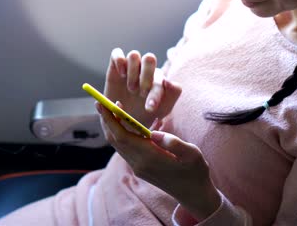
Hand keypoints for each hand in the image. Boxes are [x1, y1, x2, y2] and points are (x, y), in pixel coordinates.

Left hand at [96, 102, 221, 220]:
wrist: (193, 194)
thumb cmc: (195, 171)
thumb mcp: (192, 154)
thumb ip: (174, 142)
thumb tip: (154, 132)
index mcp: (150, 157)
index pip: (122, 136)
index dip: (111, 119)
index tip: (105, 104)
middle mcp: (139, 163)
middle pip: (115, 139)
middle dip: (106, 120)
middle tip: (101, 103)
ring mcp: (138, 167)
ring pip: (118, 144)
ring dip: (112, 127)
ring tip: (110, 110)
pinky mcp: (140, 168)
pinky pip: (125, 148)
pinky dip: (122, 134)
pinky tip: (128, 124)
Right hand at [104, 48, 181, 126]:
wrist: (123, 117)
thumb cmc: (144, 114)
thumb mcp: (162, 110)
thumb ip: (172, 95)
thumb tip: (169, 81)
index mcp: (158, 79)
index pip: (161, 79)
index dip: (156, 94)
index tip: (150, 108)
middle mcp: (145, 70)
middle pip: (149, 58)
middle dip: (146, 76)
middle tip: (142, 94)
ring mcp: (130, 66)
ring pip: (133, 55)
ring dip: (132, 72)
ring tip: (131, 88)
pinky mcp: (116, 65)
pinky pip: (117, 53)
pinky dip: (119, 61)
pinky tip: (121, 75)